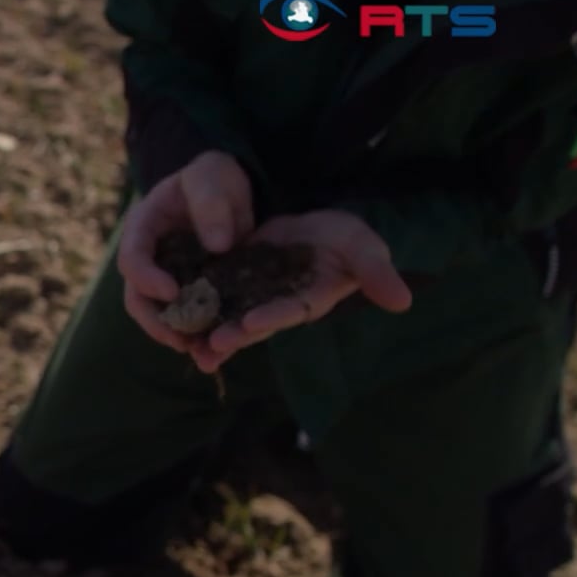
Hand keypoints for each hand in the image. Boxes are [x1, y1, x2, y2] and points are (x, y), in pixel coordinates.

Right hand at [116, 150, 255, 352]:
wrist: (224, 189)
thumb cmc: (211, 178)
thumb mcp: (211, 176)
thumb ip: (212, 204)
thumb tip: (218, 246)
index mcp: (143, 228)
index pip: (133, 258)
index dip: (147, 278)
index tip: (172, 292)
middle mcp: (149, 260)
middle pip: (138, 298)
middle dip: (157, 322)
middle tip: (180, 338)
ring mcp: (166, 278)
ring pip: (160, 315)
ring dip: (176, 336)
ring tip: (199, 352)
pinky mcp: (190, 292)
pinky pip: (188, 319)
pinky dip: (200, 336)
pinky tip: (216, 352)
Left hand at [188, 209, 411, 372]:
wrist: (314, 228)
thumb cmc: (345, 240)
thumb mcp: (363, 247)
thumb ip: (377, 273)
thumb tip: (404, 302)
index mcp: (308, 300)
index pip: (291, 311)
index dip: (272, 318)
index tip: (252, 323)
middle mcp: (277, 306)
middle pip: (254, 323)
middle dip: (233, 335)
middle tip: (211, 345)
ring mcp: (253, 298)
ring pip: (229, 318)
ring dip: (209, 335)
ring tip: (190, 348)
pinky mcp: (233, 285)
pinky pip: (212, 297)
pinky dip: (196, 308)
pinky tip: (171, 316)